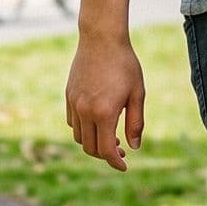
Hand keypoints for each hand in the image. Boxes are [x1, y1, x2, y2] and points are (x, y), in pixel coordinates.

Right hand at [65, 29, 146, 171]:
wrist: (101, 39)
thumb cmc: (124, 65)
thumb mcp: (137, 94)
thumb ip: (135, 122)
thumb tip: (133, 147)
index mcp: (104, 113)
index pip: (106, 150)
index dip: (115, 162)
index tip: (124, 166)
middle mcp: (85, 111)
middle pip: (91, 148)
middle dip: (105, 155)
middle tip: (121, 151)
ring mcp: (74, 104)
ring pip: (79, 137)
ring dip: (93, 144)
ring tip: (109, 138)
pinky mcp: (68, 96)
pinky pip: (72, 123)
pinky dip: (83, 130)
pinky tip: (97, 123)